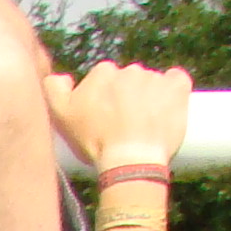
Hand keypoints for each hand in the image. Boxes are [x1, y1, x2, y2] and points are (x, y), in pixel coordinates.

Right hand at [43, 60, 191, 171]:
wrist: (130, 160)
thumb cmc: (95, 142)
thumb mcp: (60, 117)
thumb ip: (53, 89)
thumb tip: (62, 76)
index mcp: (103, 73)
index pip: (104, 79)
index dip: (104, 99)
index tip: (104, 118)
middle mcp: (129, 70)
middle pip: (128, 81)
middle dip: (127, 98)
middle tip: (124, 126)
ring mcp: (155, 77)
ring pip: (151, 83)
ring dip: (149, 98)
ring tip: (144, 127)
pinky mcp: (176, 86)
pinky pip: (176, 79)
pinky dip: (173, 91)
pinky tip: (166, 109)